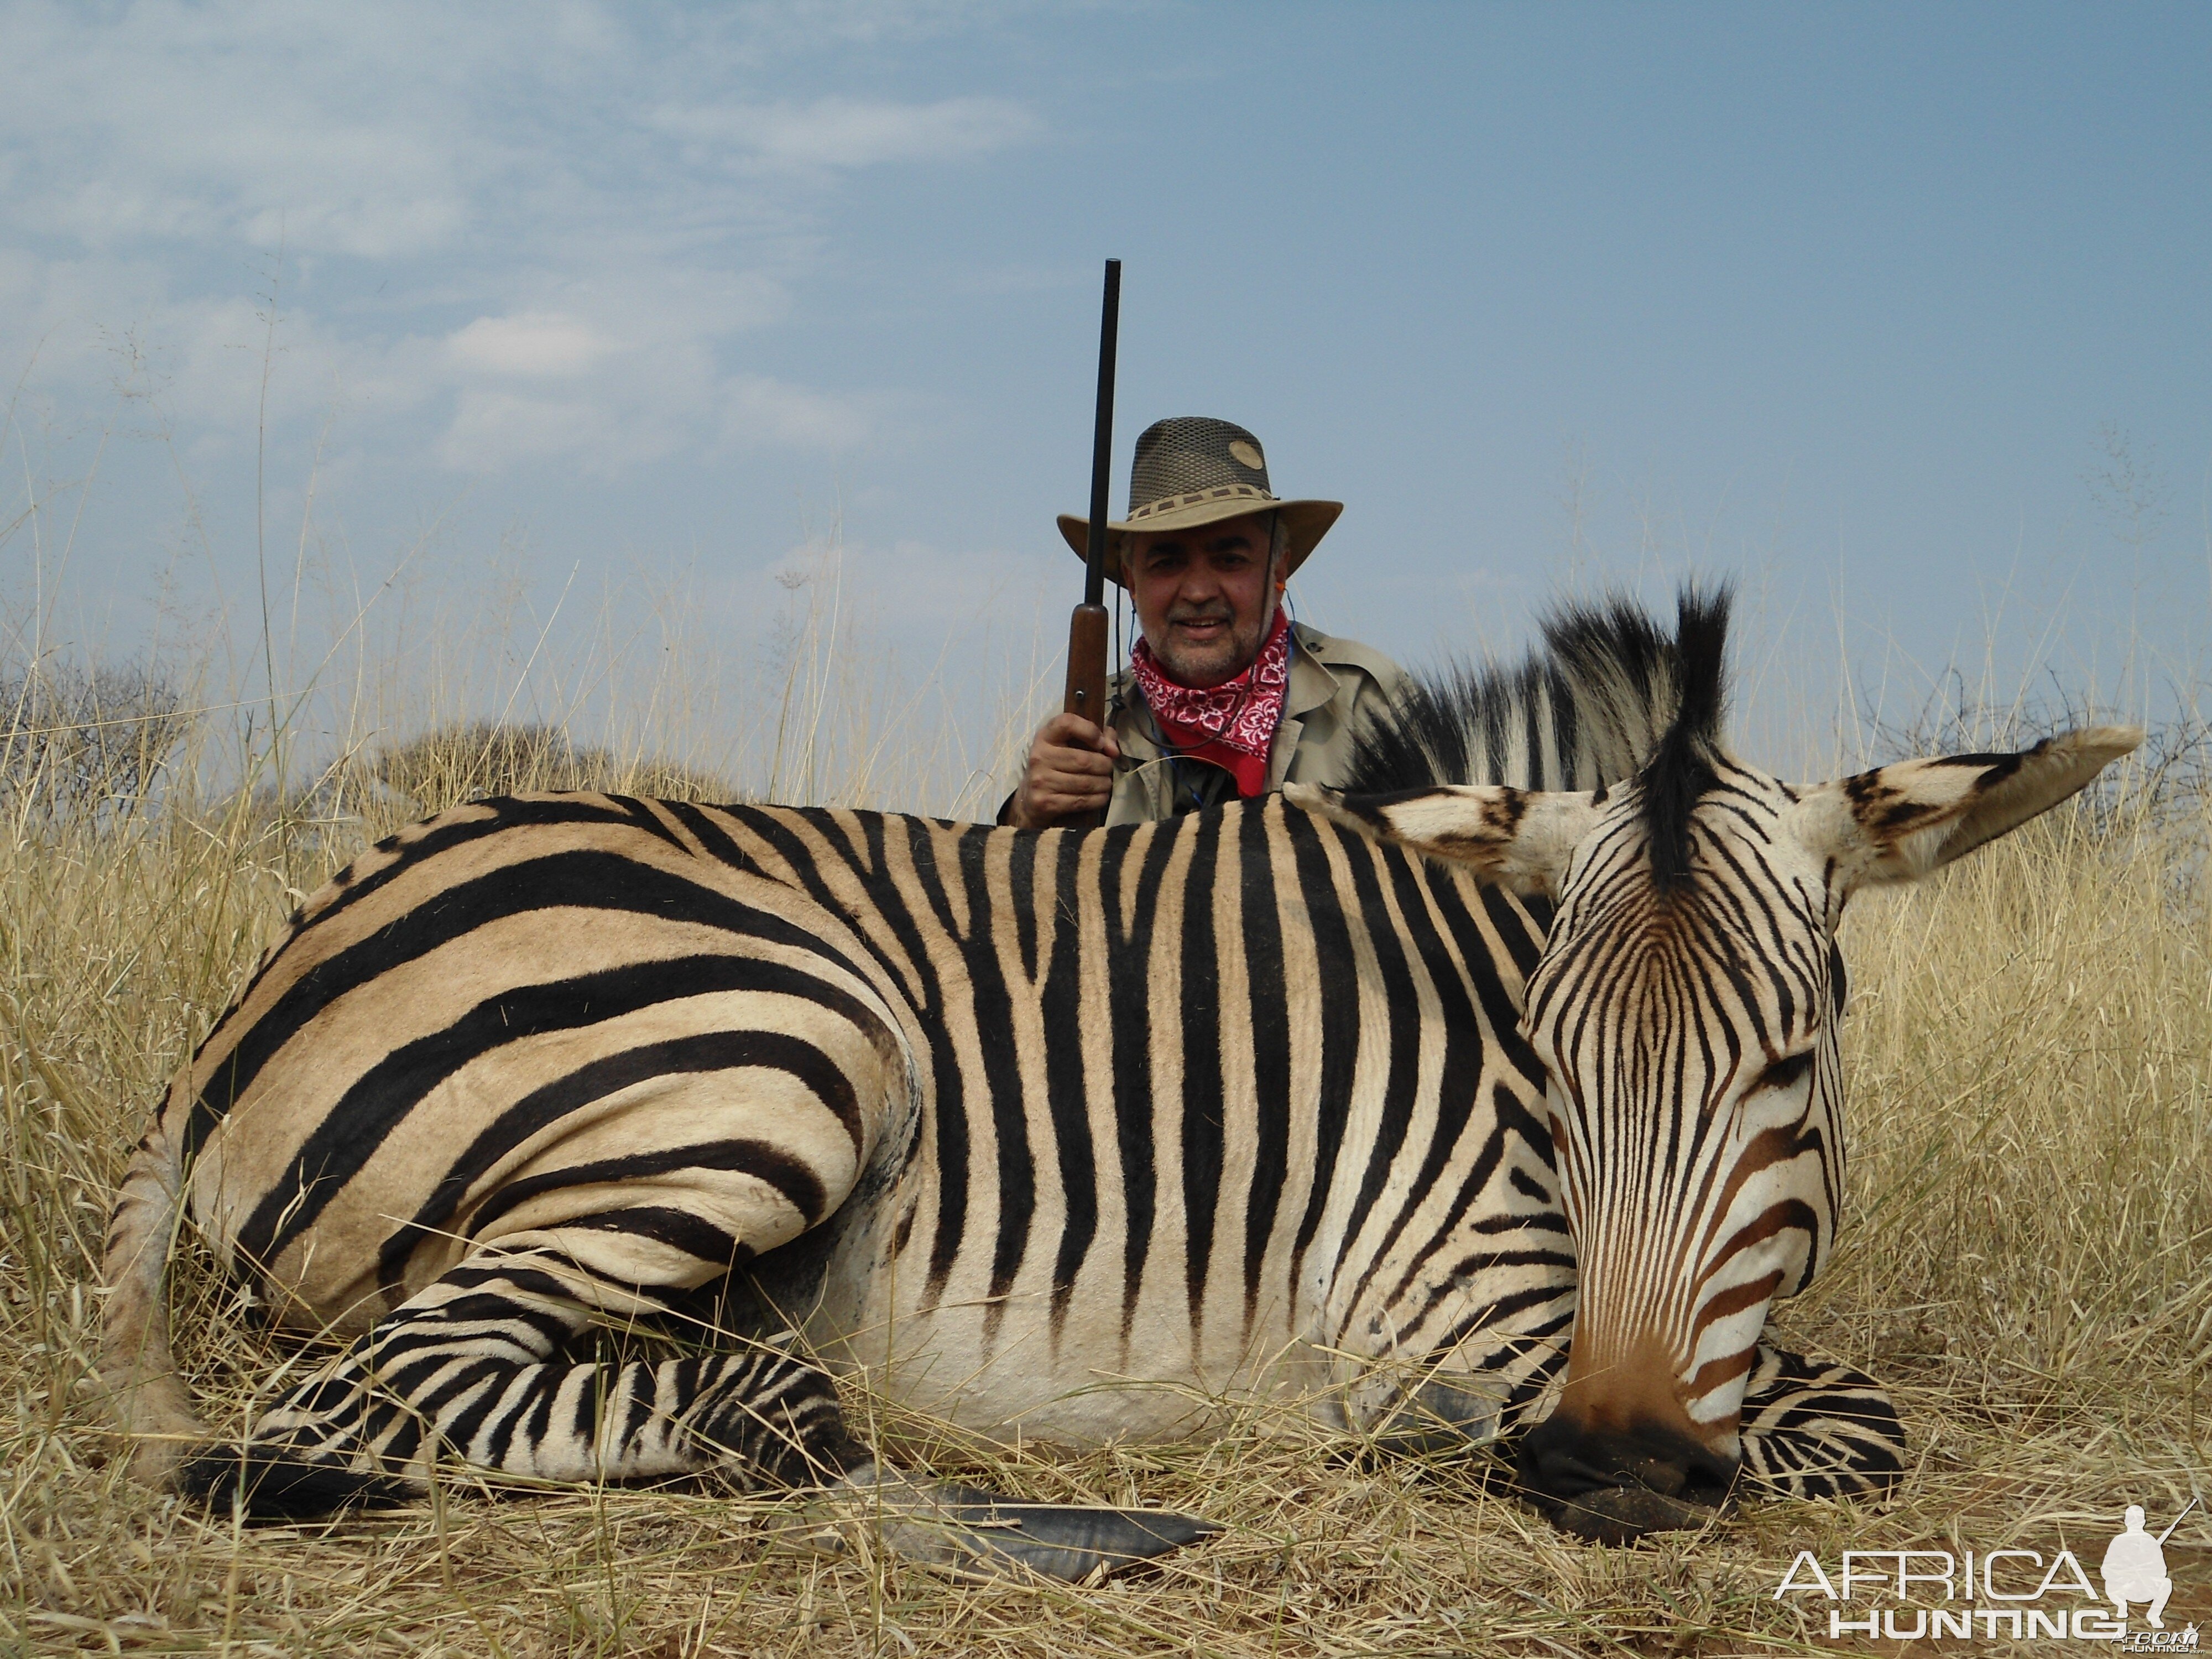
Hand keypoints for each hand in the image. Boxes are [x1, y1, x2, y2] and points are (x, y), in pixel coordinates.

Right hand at [1010, 713, 1120, 827]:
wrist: (1030, 800)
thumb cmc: (1057, 766)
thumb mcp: (1071, 744)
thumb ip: (1099, 737)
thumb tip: (1113, 751)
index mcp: (1045, 736)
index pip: (1067, 723)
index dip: (1089, 730)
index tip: (1100, 743)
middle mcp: (1040, 757)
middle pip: (1084, 760)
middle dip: (1104, 766)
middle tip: (1108, 769)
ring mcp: (1041, 781)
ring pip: (1086, 783)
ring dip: (1104, 784)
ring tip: (1105, 783)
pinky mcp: (1045, 803)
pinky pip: (1081, 801)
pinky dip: (1098, 799)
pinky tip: (1100, 796)